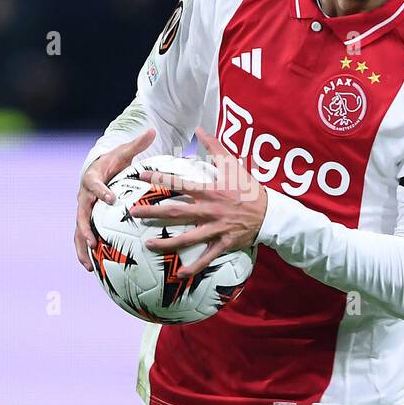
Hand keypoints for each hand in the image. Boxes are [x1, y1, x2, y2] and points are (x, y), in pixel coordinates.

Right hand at [74, 127, 155, 270]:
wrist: (97, 169)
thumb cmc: (113, 162)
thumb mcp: (124, 153)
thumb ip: (137, 144)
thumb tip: (152, 129)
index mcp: (92, 179)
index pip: (95, 185)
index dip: (101, 192)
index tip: (111, 199)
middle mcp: (84, 197)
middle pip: (81, 214)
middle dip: (86, 229)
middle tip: (94, 242)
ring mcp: (83, 211)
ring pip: (78, 231)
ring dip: (82, 248)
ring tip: (88, 265)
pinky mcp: (85, 221)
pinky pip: (82, 238)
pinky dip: (85, 253)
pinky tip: (92, 269)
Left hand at [129, 128, 267, 277]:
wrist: (270, 213)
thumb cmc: (249, 189)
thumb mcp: (233, 164)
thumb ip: (215, 147)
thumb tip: (200, 129)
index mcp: (209, 190)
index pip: (178, 183)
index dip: (158, 179)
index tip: (140, 177)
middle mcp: (208, 210)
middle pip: (175, 212)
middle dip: (152, 212)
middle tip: (133, 213)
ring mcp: (215, 229)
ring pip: (186, 238)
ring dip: (166, 243)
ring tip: (147, 244)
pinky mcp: (223, 244)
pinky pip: (206, 258)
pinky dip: (193, 268)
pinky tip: (178, 274)